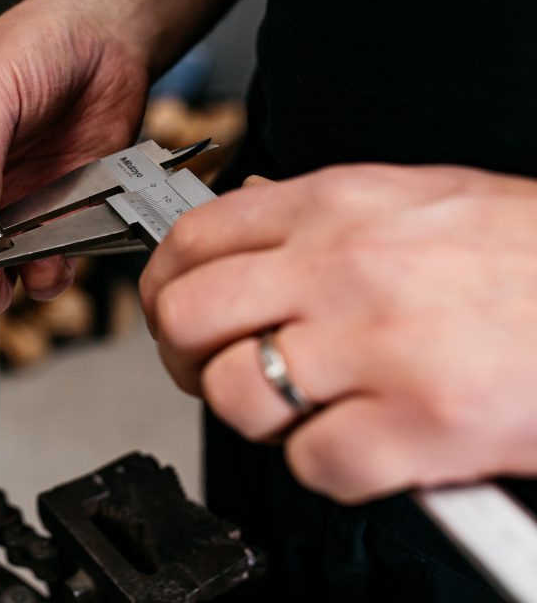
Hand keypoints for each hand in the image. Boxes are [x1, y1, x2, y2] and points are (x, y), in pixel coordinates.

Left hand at [140, 164, 536, 502]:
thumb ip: (317, 215)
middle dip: (187, 356)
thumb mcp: (415, 198)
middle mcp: (344, 268)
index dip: (163, 288)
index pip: (191, 241)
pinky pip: (312, 463)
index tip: (173, 313)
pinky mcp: (419, 423)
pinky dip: (327, 466)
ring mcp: (379, 346)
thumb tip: (241, 217)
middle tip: (219, 369)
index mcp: (335, 205)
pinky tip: (365, 442)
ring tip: (306, 409)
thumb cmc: (526, 256)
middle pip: (189, 317)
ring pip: (239, 394)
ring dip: (259, 416)